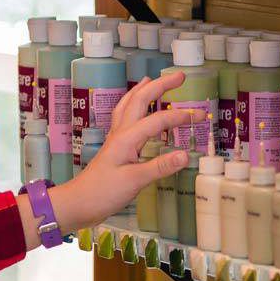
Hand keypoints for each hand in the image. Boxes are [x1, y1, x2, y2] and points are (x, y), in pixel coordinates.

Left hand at [44, 72, 204, 234]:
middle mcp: (120, 134)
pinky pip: (125, 119)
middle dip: (159, 86)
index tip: (201, 116)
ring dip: (142, 91)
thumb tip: (185, 155)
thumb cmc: (101, 193)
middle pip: (139, 100)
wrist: (77, 203)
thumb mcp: (134, 182)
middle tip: (179, 77)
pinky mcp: (114, 149)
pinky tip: (137, 111)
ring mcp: (116, 140)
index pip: (158, 120)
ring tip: (152, 81)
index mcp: (126, 139)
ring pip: (128, 106)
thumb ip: (159, 167)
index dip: (180, 116)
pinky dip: (133, 108)